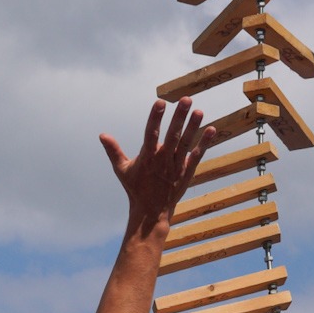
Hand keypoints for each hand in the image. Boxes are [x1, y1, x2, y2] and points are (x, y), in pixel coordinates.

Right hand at [100, 98, 212, 241]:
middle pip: (172, 136)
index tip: (160, 102)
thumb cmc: (135, 188)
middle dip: (179, 117)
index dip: (155, 118)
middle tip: (186, 99)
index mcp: (146, 158)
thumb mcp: (121, 170)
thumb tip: (102, 134)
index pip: (150, 134)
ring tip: (199, 111)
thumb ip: (113, 150)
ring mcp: (176, 167)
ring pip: (185, 144)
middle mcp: (162, 161)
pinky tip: (212, 130)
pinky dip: (204, 144)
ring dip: (193, 127)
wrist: (151, 212)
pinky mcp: (186, 172)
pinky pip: (196, 156)